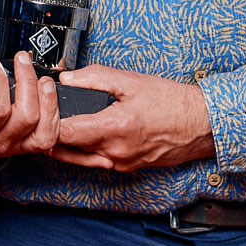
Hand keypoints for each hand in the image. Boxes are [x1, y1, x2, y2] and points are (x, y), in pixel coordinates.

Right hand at [0, 52, 60, 165]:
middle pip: (26, 116)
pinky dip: (55, 115)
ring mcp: (16, 144)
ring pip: (43, 129)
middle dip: (28, 82)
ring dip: (48, 99)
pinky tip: (49, 94)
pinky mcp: (27, 143)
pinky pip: (49, 135)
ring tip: (42, 77)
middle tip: (21, 59)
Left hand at [52, 66, 215, 172]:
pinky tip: (84, 134)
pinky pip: (96, 162)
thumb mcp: (132, 80)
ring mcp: (120, 164)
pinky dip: (84, 150)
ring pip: (79, 159)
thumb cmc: (172, 102)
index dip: (49, 120)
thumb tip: (67, 78)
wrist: (200, 125)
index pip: (66, 133)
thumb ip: (96, 77)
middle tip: (46, 115)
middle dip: (52, 132)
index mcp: (115, 128)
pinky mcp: (126, 168)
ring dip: (65, 145)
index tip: (45, 106)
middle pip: (67, 149)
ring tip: (60, 125)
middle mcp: (115, 152)